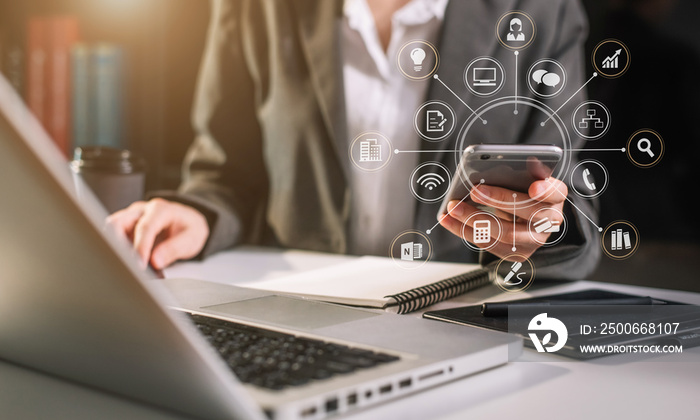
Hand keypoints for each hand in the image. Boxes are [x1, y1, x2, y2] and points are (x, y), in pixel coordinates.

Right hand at [106, 198, 209, 269]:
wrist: (189, 222)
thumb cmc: (190, 228)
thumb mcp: (191, 239)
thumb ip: (173, 249)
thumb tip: (155, 261)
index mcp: (160, 209)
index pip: (145, 228)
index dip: (140, 248)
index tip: (139, 265)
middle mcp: (142, 210)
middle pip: (118, 222)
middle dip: (118, 244)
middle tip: (126, 264)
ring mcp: (132, 217)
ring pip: (112, 228)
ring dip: (115, 245)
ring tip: (126, 263)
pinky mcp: (126, 226)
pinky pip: (115, 235)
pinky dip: (117, 248)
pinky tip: (127, 260)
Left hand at [439, 178, 567, 260]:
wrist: (528, 218)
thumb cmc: (523, 191)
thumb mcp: (527, 177)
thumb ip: (522, 170)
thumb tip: (517, 162)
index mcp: (555, 197)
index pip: (556, 193)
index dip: (546, 190)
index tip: (534, 186)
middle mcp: (549, 222)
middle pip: (527, 214)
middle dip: (499, 201)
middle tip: (475, 191)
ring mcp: (534, 241)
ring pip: (504, 233)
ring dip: (474, 219)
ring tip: (453, 207)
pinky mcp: (517, 254)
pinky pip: (489, 244)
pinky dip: (465, 231)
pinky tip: (449, 220)